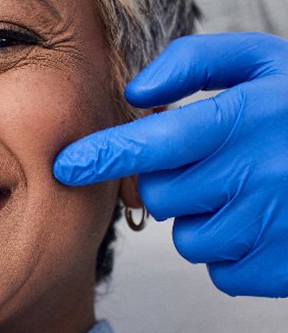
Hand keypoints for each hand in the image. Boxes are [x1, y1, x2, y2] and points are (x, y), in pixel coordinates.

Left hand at [53, 33, 287, 296]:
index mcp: (244, 120)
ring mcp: (266, 228)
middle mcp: (254, 176)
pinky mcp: (275, 270)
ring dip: (204, 216)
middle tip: (215, 160)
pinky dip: (231, 249)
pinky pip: (218, 268)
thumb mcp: (263, 61)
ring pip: (187, 235)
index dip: (102, 155)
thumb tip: (136, 93)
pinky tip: (266, 222)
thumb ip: (193, 62)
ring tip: (251, 190)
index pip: (152, 143)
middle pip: (161, 195)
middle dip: (173, 179)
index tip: (66, 165)